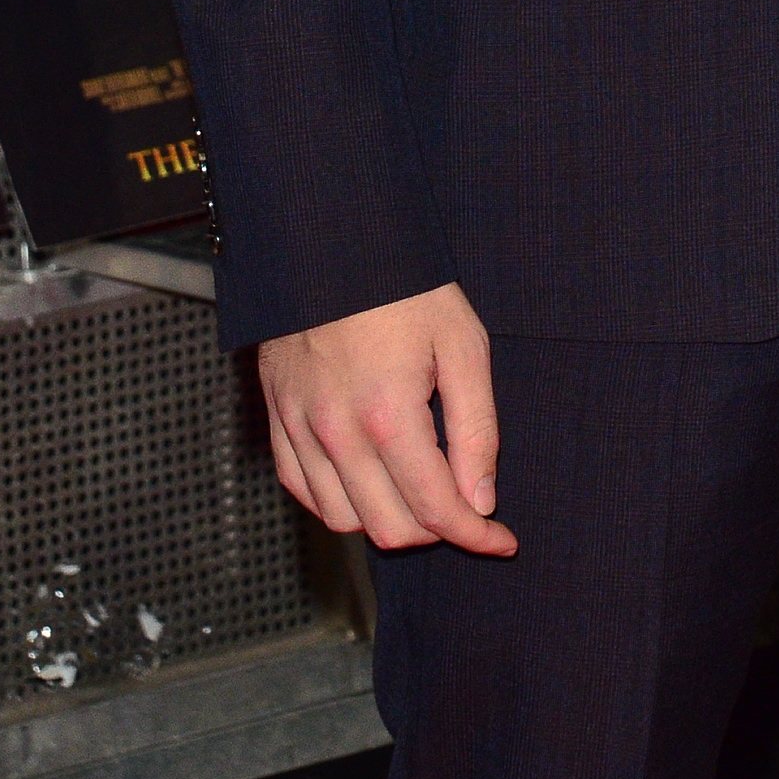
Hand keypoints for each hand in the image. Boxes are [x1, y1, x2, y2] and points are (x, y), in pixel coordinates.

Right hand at [258, 282, 517, 555]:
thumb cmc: (406, 287)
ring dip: (387, 519)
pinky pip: (302, 489)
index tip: (501, 538)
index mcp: (389, 414)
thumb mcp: (463, 344)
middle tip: (464, 505)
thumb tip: (480, 499)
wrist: (335, 240)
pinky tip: (367, 478)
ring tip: (417, 489)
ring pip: (344, 519)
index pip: (437, 509)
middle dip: (436, 531)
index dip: (476, 535)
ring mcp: (300, 427)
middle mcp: (337, 431)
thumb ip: (476, 429)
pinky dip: (338, 500)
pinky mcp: (277, 416)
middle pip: (389, 528)